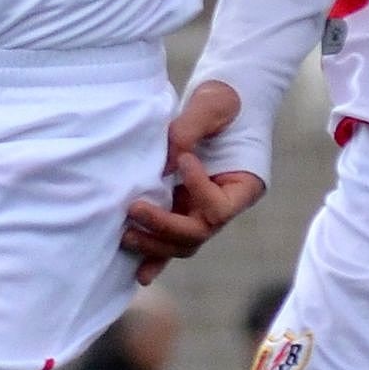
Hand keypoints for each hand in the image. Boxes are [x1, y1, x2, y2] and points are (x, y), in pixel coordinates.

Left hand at [121, 79, 263, 282]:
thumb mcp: (212, 105)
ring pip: (182, 243)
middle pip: (198, 233)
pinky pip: (169, 238)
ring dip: (154, 245)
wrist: (219, 99)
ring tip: (125, 237)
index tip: (184, 160)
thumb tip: (163, 164)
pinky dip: (153, 254)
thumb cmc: (224, 98)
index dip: (199, 190)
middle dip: (165, 227)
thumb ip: (188, 131)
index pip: (220, 208)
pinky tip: (135, 271)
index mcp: (243, 185)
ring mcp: (201, 209)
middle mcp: (224, 203)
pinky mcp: (182, 207)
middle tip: (135, 210)